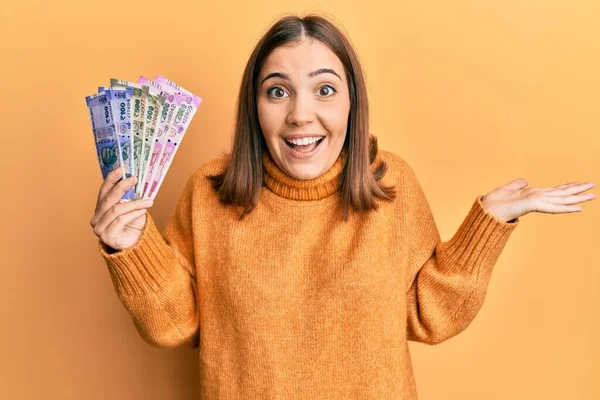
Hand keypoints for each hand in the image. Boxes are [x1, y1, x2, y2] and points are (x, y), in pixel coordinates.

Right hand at [90, 167, 154, 250]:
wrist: (138, 245)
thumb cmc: (134, 225)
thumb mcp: (133, 207)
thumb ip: (130, 196)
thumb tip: (134, 180)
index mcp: (100, 208)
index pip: (103, 191)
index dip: (111, 179)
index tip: (121, 169)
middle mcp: (96, 217)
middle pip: (108, 199)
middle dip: (122, 187)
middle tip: (135, 179)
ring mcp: (99, 228)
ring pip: (116, 209)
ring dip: (134, 203)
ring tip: (148, 201)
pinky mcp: (106, 236)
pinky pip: (121, 220)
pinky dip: (133, 213)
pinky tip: (143, 211)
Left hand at [480, 178, 595, 221]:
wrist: (485, 212)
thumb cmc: (493, 203)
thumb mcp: (507, 189)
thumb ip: (517, 185)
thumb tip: (525, 181)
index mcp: (533, 195)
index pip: (554, 190)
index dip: (567, 187)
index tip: (579, 184)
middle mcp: (537, 198)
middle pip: (561, 193)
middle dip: (577, 190)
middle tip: (593, 186)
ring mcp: (536, 202)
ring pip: (561, 199)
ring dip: (577, 197)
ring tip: (592, 195)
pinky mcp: (532, 205)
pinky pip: (552, 206)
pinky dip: (566, 207)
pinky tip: (578, 208)